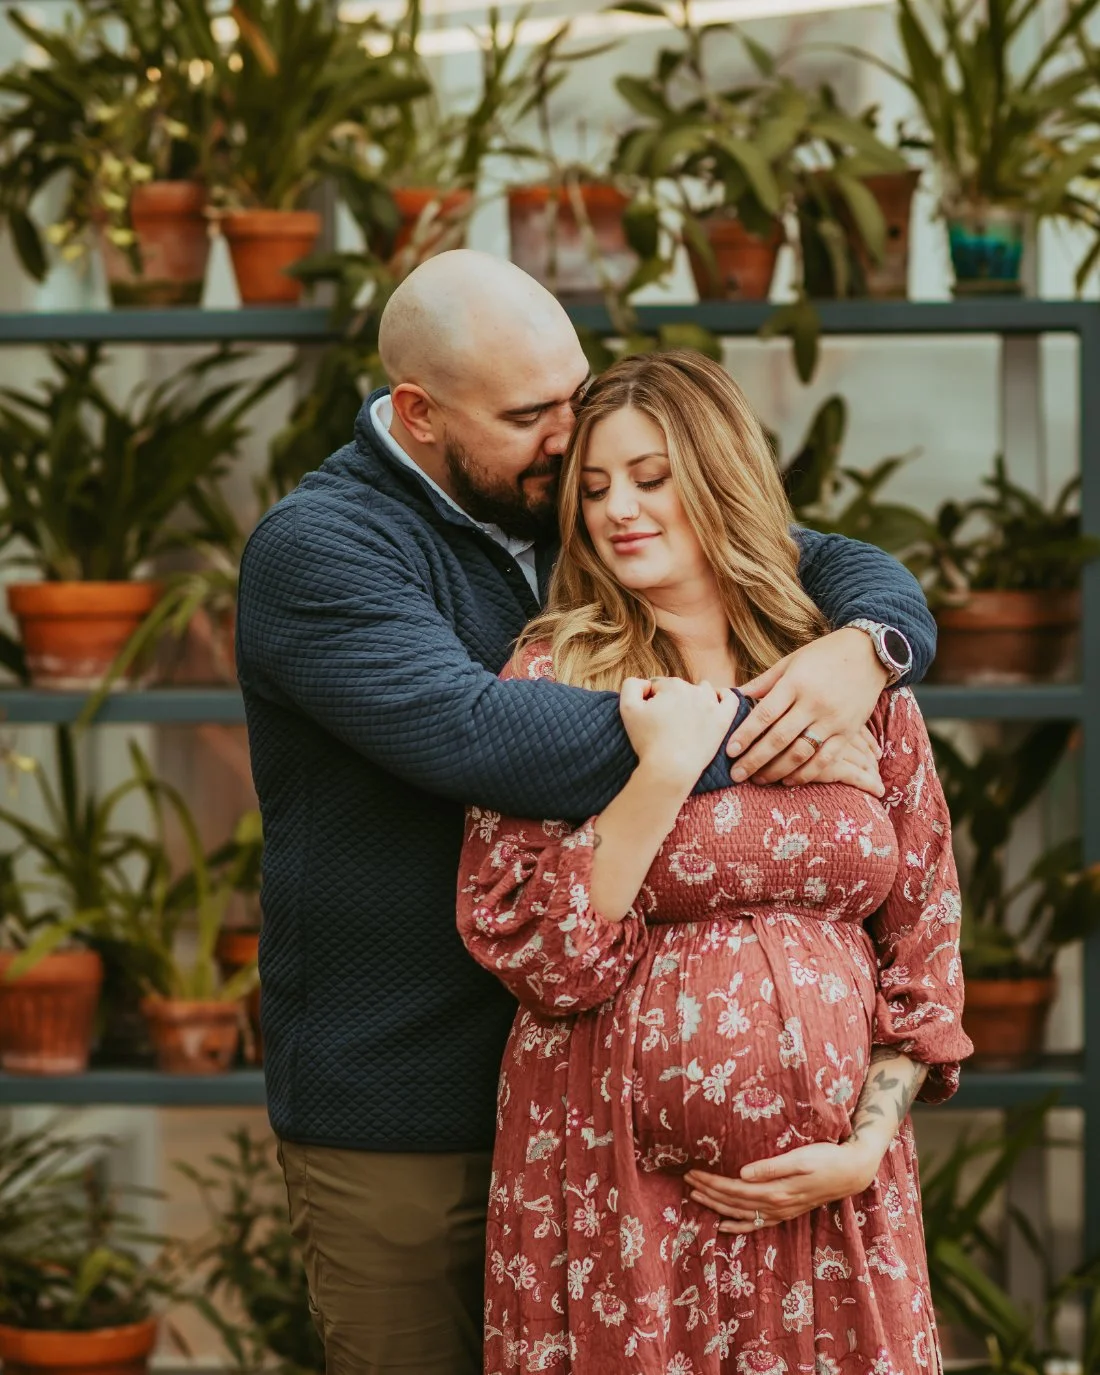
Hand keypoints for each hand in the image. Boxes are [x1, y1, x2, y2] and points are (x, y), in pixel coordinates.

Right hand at [620, 677, 739, 792]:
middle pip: (679, 689)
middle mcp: (693, 690)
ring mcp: (711, 705)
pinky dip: (725, 697)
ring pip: (703, 690)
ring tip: (686, 717)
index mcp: (671, 686)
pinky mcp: (723, 720)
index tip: (650, 718)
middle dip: (671, 701)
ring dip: (695, 698)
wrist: (670, 768)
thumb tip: (646, 684)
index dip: (651, 701)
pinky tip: (717, 704)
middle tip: (665, 724)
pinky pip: (731, 699)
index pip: (658, 686)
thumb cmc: (647, 741)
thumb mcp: (627, 708)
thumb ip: (632, 685)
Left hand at [684, 1139, 883, 1234]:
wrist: (851, 1172)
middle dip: (708, 1191)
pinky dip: (738, 1226)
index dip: (712, 1182)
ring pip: (741, 1213)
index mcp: (775, 1190)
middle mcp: (776, 1205)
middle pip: (733, 1201)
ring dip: (717, 1206)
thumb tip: (741, 1173)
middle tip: (687, 1180)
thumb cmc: (825, 1157)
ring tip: (696, 1196)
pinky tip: (724, 1226)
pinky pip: (757, 1224)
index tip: (693, 1172)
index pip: (734, 1188)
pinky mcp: (787, 1212)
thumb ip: (771, 1166)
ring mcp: (781, 1212)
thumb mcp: (800, 1157)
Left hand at [728, 628, 888, 784]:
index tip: (729, 751)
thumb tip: (731, 696)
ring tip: (758, 780)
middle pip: (780, 738)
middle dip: (755, 759)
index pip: (765, 714)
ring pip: (801, 753)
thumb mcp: (790, 662)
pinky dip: (806, 773)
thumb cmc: (823, 655)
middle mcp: (814, 703)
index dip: (746, 734)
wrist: (870, 653)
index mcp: (795, 683)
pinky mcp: (848, 732)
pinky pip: (825, 759)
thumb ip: (762, 683)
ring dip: (777, 770)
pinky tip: (788, 780)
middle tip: (736, 774)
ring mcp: (833, 720)